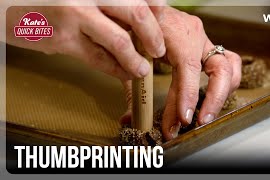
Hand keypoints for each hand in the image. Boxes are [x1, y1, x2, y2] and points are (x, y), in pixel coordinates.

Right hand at [6, 0, 165, 80]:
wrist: (4, 1)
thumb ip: (103, 3)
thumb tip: (131, 19)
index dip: (156, 6)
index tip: (163, 17)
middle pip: (137, 12)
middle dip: (154, 35)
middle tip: (159, 49)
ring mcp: (76, 14)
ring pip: (120, 40)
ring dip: (136, 59)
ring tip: (142, 69)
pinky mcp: (62, 39)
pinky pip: (98, 58)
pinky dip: (115, 69)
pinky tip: (122, 73)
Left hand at [121, 7, 240, 140]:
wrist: (146, 11)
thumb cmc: (138, 27)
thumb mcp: (131, 52)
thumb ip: (132, 85)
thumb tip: (129, 118)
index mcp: (178, 33)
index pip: (189, 67)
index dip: (188, 94)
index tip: (184, 117)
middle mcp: (197, 37)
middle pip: (221, 69)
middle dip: (213, 100)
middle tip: (199, 123)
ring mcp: (205, 42)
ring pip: (230, 68)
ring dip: (221, 96)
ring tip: (206, 116)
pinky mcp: (207, 49)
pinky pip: (228, 66)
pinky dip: (223, 86)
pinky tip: (211, 101)